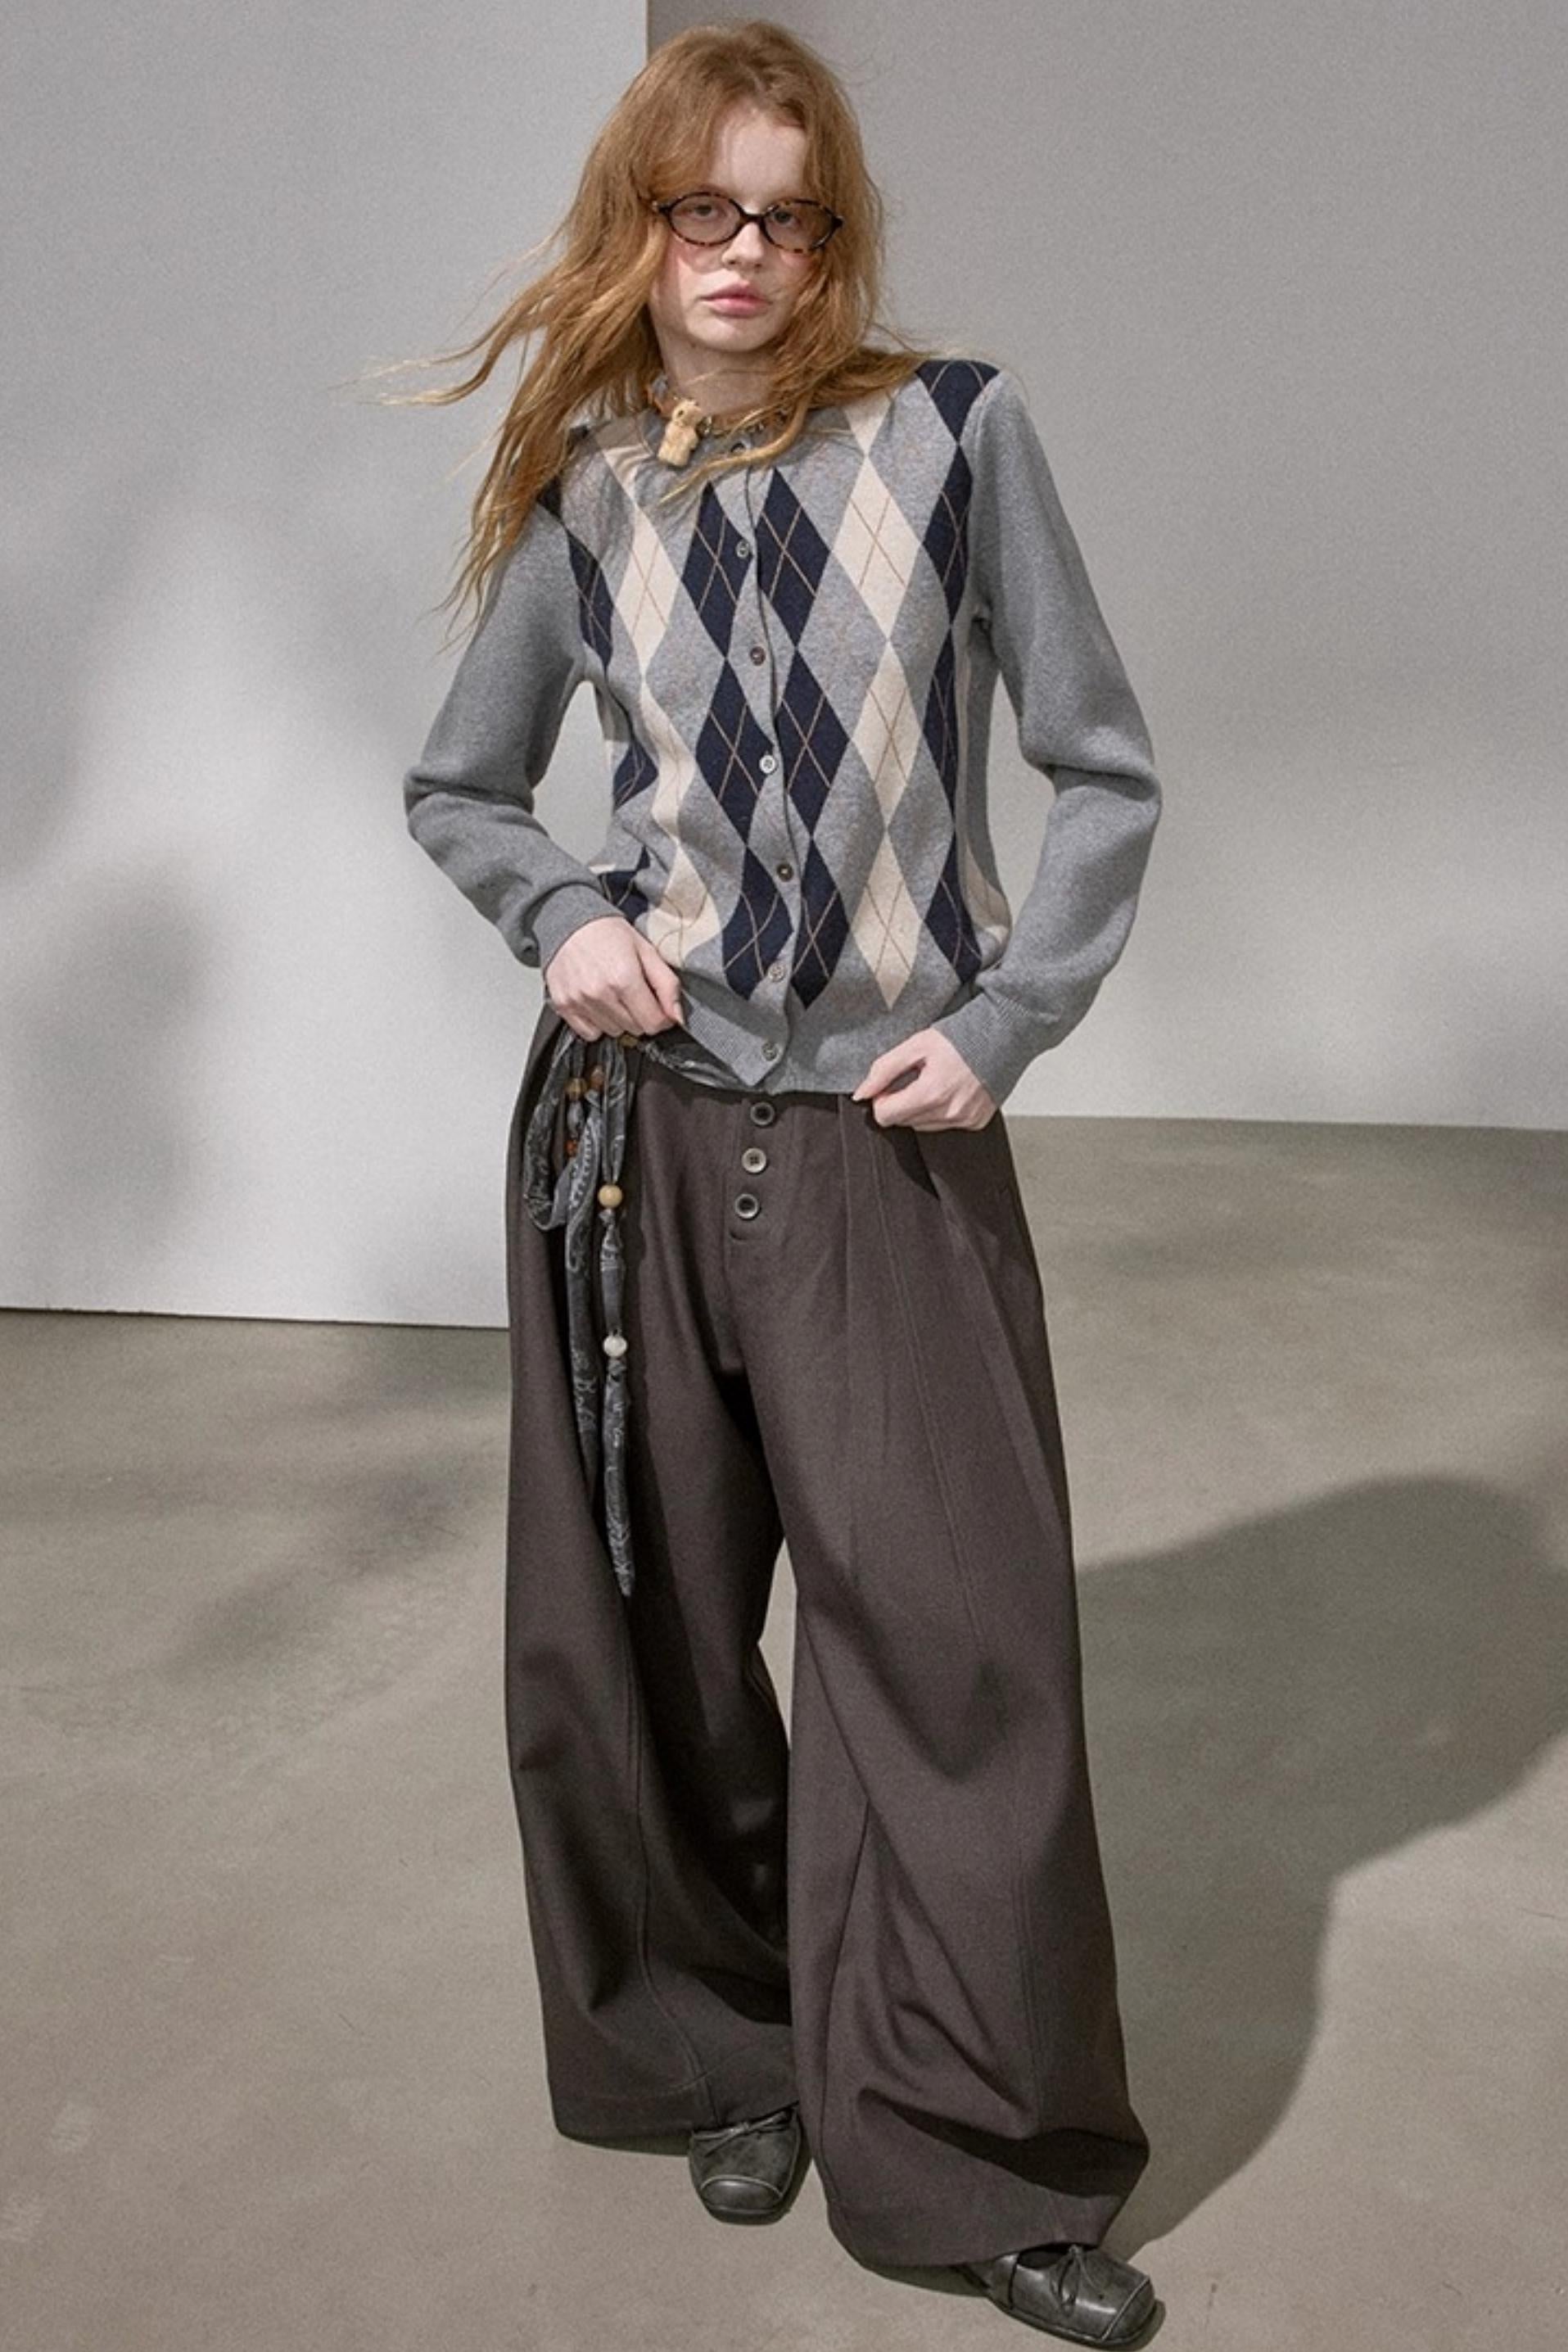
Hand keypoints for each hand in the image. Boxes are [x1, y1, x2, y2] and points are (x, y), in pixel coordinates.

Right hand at [543, 914, 684, 1041]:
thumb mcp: (646, 950)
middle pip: (635, 1029)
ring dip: (619, 1018)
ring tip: (613, 992)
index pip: (653, 1023)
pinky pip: (590, 1033)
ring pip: (614, 1032)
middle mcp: (600, 994)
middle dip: (640, 1015)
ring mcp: (579, 1002)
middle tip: (633, 991)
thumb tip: (677, 1016)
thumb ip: (667, 984)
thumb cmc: (607, 933)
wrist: (568, 921)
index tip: (658, 1005)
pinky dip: (597, 1023)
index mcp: (624, 979)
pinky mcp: (564, 1006)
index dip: (661, 1017)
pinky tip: (598, 1001)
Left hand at [850, 1029, 998, 1128]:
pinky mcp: (975, 1122)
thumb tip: (862, 1093)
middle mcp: (949, 1112)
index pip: (885, 1116)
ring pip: (922, 1126)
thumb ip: (883, 1070)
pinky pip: (944, 1125)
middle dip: (902, 1102)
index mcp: (931, 1093)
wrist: (1001, 1037)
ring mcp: (964, 1120)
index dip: (881, 1099)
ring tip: (935, 1082)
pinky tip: (950, 1090)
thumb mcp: (915, 1045)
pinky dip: (941, 1111)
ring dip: (920, 1108)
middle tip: (915, 1078)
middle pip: (903, 1122)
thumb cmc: (961, 1037)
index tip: (889, 1086)